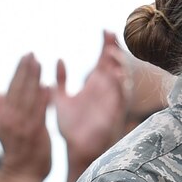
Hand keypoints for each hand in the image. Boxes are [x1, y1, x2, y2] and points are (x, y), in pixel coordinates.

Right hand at [0, 55, 53, 181]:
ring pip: (28, 98)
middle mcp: (11, 119)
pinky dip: (43, 99)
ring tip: (39, 63)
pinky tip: (47, 86)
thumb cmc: (16, 151)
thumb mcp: (2, 128)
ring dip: (34, 79)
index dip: (19, 71)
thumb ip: (0, 109)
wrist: (21, 175)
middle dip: (26, 70)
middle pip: (19, 89)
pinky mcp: (35, 134)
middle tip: (32, 53)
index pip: (12, 87)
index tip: (26, 56)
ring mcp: (23, 126)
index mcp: (3, 115)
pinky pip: (39, 113)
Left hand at [54, 30, 128, 181]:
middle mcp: (106, 90)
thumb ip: (60, 80)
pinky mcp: (115, 113)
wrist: (76, 150)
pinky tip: (118, 75)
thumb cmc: (71, 127)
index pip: (103, 59)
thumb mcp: (61, 99)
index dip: (106, 45)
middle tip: (110, 35)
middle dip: (115, 49)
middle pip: (116, 64)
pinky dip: (122, 86)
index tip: (104, 31)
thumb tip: (59, 60)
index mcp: (95, 84)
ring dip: (119, 65)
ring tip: (111, 53)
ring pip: (122, 78)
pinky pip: (123, 97)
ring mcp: (113, 101)